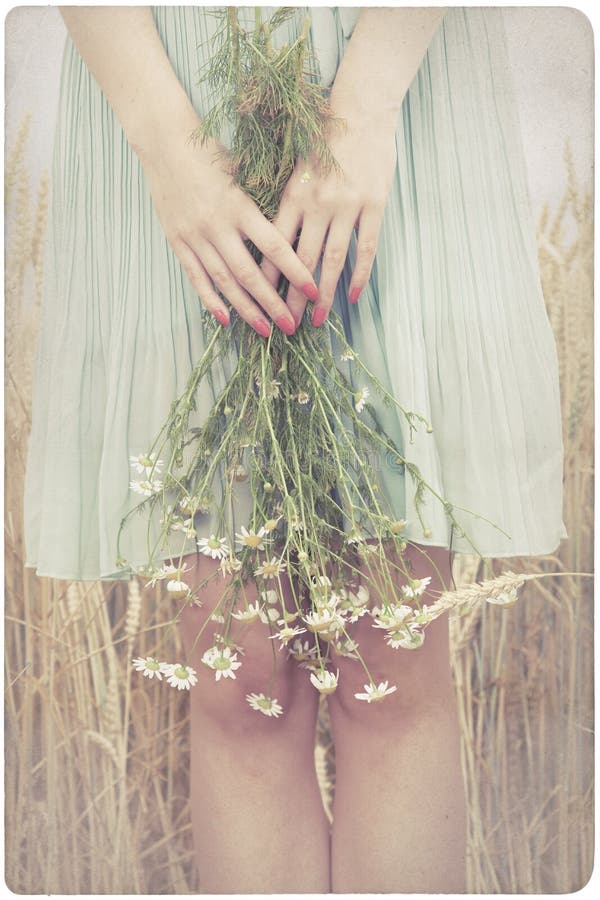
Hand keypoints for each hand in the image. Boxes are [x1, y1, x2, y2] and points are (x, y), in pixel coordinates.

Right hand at [140, 127, 319, 336]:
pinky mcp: (177, 241)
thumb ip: (265, 203)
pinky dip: (211, 300)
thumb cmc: (212, 154)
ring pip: (225, 282)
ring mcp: (195, 236)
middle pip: (251, 274)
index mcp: (241, 206)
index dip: (296, 272)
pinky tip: (226, 319)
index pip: (276, 247)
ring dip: (247, 310)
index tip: (314, 291)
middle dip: (273, 304)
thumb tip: (297, 230)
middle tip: (291, 326)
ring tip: (265, 330)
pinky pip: (197, 277)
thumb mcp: (244, 173)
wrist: (164, 142)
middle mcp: (218, 225)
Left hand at [262, 111, 397, 326]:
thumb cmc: (324, 134)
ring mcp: (348, 206)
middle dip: (292, 296)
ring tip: (318, 320)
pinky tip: (353, 296)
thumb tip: (267, 232)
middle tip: (286, 324)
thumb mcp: (295, 164)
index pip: (275, 244)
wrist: (361, 107)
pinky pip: (367, 248)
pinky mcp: (374, 205)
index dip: (267, 276)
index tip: (259, 300)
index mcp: (294, 194)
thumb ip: (286, 199)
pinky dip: (360, 275)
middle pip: (301, 260)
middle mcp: (318, 204)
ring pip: (333, 260)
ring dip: (324, 294)